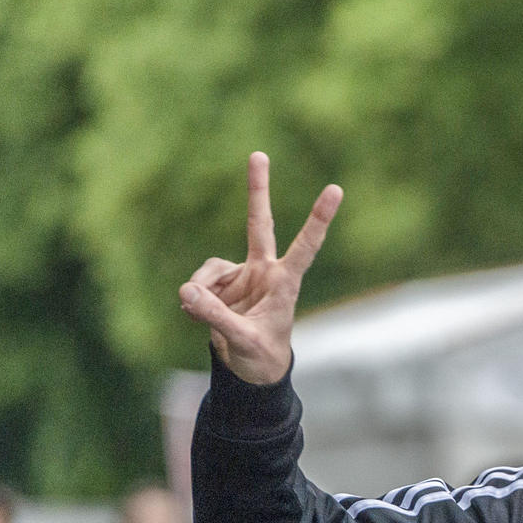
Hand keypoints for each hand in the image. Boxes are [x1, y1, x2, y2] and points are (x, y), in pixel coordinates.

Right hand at [178, 152, 342, 385]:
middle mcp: (265, 271)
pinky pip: (196, 284)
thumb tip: (186, 291)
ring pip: (207, 270)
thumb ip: (215, 316)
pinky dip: (193, 300)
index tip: (335, 190)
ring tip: (203, 316)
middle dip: (257, 190)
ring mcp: (242, 274)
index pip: (305, 247)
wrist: (251, 369)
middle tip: (258, 153)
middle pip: (260, 223)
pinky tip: (197, 314)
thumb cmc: (259, 355)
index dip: (318, 219)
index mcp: (285, 283)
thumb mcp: (241, 340)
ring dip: (200, 291)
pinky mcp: (220, 282)